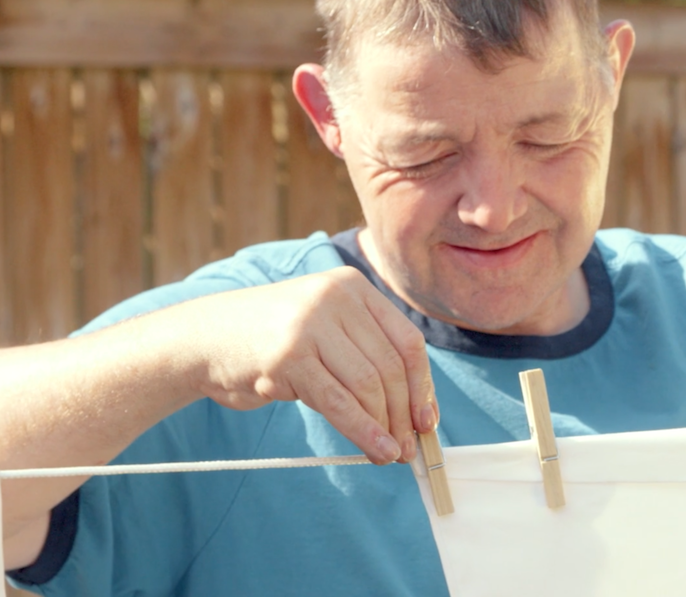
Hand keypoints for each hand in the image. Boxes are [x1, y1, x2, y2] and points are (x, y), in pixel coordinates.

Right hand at [175, 267, 435, 464]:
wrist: (202, 338)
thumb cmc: (271, 342)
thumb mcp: (325, 331)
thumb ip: (364, 354)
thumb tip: (412, 408)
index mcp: (353, 288)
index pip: (407, 341)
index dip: (422, 386)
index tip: (427, 420)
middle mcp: (336, 299)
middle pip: (390, 366)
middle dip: (404, 413)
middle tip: (409, 447)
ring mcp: (311, 325)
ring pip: (368, 385)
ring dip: (385, 426)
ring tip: (391, 454)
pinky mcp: (288, 357)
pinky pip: (339, 402)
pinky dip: (363, 431)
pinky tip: (376, 450)